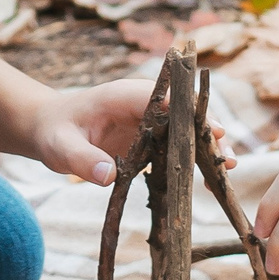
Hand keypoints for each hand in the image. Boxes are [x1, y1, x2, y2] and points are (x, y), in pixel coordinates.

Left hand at [27, 80, 232, 185]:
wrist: (49, 129)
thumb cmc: (54, 132)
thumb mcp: (60, 148)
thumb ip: (82, 160)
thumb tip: (109, 176)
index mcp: (125, 96)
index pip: (166, 99)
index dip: (192, 115)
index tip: (215, 132)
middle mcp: (144, 105)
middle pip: (184, 115)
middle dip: (208, 134)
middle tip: (229, 158)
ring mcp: (150, 122)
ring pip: (186, 132)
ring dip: (206, 149)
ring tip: (228, 170)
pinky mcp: (151, 140)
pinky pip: (176, 148)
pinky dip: (193, 162)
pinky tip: (209, 183)